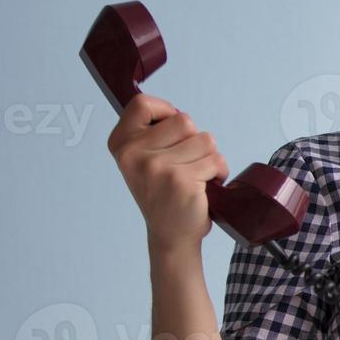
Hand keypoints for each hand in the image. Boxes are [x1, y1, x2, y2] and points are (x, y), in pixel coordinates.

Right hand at [106, 93, 228, 252]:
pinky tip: (204, 188)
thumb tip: (173, 111)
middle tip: (186, 164)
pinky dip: (219, 172)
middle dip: (195, 140)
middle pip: (184, 120)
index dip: (166, 111)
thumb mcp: (144, 159)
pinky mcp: (181, 180)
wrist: (171, 235)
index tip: (172, 130)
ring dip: (209, 157)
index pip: (142, 103)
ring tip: (196, 177)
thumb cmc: (164, 193)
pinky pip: (216, 160)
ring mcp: (156, 167)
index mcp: (121, 144)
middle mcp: (133, 154)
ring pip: (205, 139)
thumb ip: (152, 133)